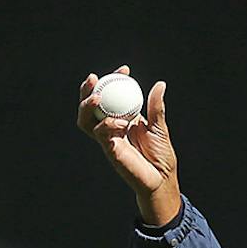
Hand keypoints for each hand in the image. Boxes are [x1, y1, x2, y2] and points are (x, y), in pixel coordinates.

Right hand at [76, 67, 179, 227]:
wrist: (161, 178)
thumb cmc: (160, 154)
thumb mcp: (159, 126)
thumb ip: (156, 107)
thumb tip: (160, 84)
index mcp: (121, 117)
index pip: (110, 95)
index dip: (113, 80)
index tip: (124, 69)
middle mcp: (110, 127)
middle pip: (89, 106)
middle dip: (87, 90)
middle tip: (93, 77)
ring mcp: (107, 139)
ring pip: (86, 120)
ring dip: (87, 106)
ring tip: (96, 96)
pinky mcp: (109, 151)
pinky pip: (100, 135)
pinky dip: (106, 125)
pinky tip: (119, 122)